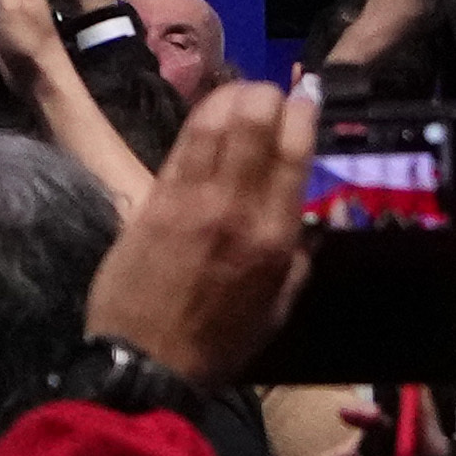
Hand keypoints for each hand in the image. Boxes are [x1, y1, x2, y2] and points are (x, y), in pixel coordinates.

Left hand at [83, 74, 315, 382]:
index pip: (293, 154)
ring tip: (243, 91)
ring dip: (232, 96)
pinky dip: (200, 119)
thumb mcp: (276, 312)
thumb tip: (310, 225)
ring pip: (214, 124)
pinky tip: (209, 111)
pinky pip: (180, 145)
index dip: (302, 115)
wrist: (145, 364)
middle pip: (254, 124)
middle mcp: (235, 209)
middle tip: (272, 93)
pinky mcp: (151, 200)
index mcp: (273, 239)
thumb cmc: (217, 344)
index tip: (307, 98)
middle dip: (267, 95)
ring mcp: (189, 200)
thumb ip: (297, 263)